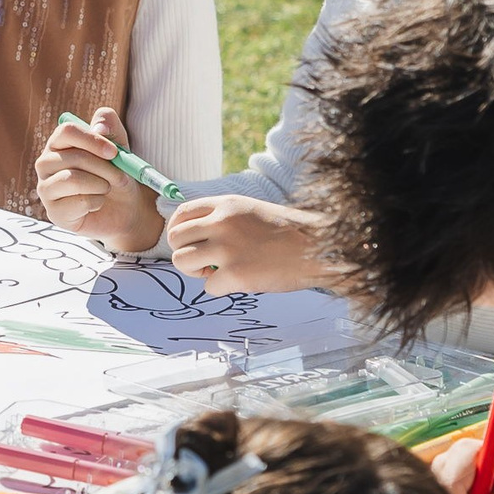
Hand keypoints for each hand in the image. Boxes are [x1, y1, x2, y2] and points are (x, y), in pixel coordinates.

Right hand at [34, 105, 162, 254]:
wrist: (123, 208)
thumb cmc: (115, 173)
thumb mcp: (119, 146)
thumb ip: (110, 126)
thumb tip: (99, 128)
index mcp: (58, 144)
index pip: (66, 131)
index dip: (92, 140)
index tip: (114, 152)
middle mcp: (46, 164)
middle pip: (74, 157)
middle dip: (105, 168)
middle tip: (121, 176)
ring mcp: (46, 189)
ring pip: (72, 179)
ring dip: (100, 184)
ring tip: (107, 188)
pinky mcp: (54, 212)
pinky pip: (78, 202)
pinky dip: (96, 202)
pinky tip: (97, 204)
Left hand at [161, 193, 323, 292]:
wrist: (319, 248)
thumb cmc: (289, 233)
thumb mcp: (252, 210)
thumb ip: (224, 217)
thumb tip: (196, 234)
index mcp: (226, 204)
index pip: (181, 214)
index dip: (178, 231)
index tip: (187, 243)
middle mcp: (222, 223)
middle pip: (174, 239)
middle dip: (184, 254)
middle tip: (205, 262)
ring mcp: (227, 249)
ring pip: (181, 262)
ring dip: (195, 272)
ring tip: (217, 273)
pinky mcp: (236, 275)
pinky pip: (207, 287)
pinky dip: (221, 289)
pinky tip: (241, 282)